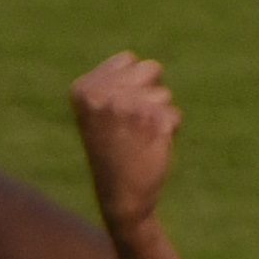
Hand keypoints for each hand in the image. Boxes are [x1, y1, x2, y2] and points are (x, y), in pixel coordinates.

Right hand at [71, 53, 181, 233]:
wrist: (120, 198)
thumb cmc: (112, 152)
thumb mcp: (99, 113)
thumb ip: (115, 83)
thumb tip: (152, 66)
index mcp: (84, 89)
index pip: (128, 60)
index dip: (133, 85)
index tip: (118, 114)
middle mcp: (103, 95)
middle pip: (150, 69)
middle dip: (149, 95)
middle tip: (132, 126)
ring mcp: (128, 107)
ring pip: (164, 94)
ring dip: (159, 115)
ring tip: (140, 139)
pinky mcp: (154, 122)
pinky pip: (175, 115)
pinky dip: (170, 131)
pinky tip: (151, 148)